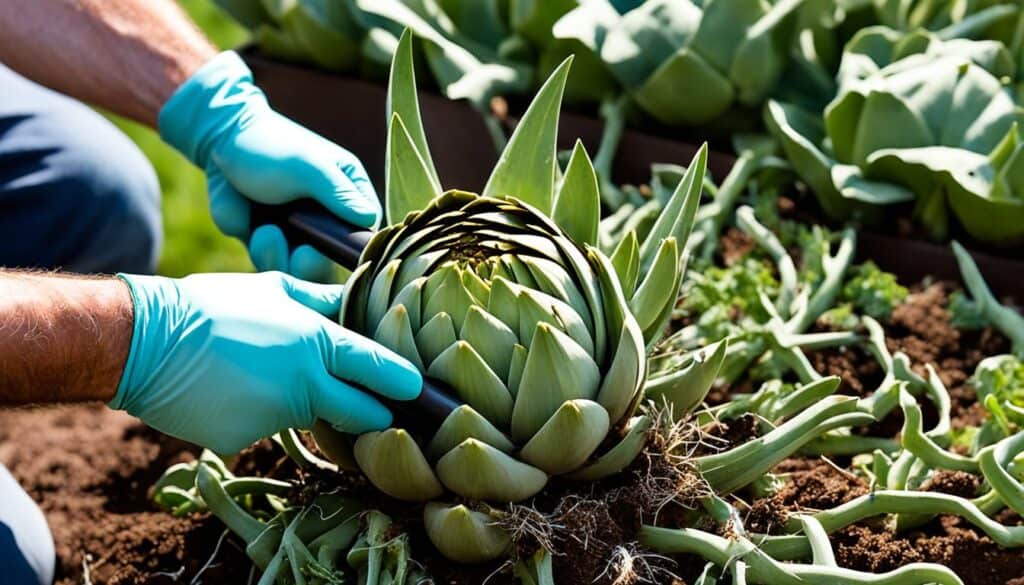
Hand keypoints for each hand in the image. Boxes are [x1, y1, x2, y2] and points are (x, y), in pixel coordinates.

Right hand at [111, 272, 420, 453]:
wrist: (144, 341)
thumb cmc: (212, 305)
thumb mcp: (272, 288)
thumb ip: (319, 299)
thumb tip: (353, 296)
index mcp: (316, 343)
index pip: (377, 368)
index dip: (402, 382)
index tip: (418, 390)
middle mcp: (305, 385)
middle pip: (362, 416)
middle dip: (370, 415)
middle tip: (368, 407)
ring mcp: (275, 417)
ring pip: (308, 422)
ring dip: (301, 409)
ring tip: (261, 377)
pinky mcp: (246, 440)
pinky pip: (263, 431)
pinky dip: (255, 417)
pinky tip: (230, 393)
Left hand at [158, 51, 379, 281]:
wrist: (220, 142)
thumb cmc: (272, 146)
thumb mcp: (310, 166)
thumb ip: (340, 193)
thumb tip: (369, 220)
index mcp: (347, 195)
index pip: (365, 232)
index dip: (356, 247)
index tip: (339, 251)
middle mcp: (326, 220)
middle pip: (334, 259)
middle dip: (317, 264)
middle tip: (303, 255)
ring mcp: (296, 234)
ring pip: (301, 269)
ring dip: (284, 258)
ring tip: (266, 233)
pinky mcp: (268, 242)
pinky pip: (272, 263)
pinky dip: (264, 253)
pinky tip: (255, 231)